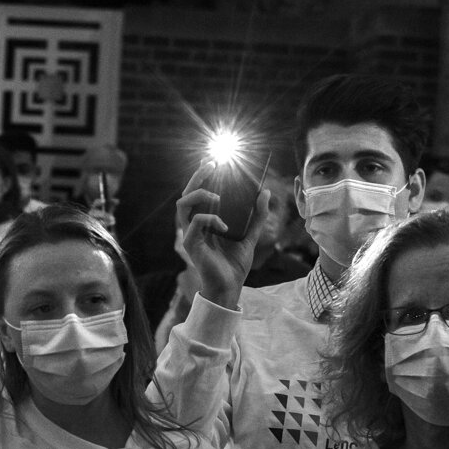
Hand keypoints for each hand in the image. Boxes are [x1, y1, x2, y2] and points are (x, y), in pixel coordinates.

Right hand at [176, 166, 269, 310]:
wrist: (230, 287)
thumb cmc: (235, 264)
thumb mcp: (250, 235)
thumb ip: (257, 215)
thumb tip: (265, 192)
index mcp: (205, 221)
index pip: (198, 193)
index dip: (201, 176)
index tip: (212, 161)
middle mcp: (194, 225)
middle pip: (186, 194)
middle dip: (197, 177)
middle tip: (212, 166)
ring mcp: (190, 234)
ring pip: (183, 205)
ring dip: (200, 195)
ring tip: (218, 197)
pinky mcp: (191, 245)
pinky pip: (194, 224)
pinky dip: (209, 219)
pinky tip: (224, 226)